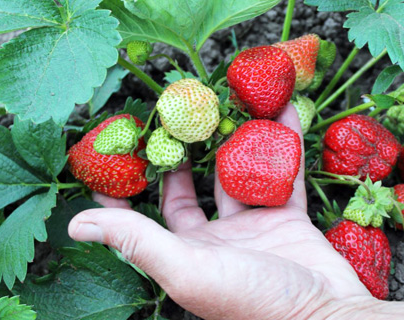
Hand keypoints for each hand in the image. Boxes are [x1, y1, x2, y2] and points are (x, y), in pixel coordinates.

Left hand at [68, 104, 372, 319]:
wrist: (327, 315)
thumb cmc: (254, 301)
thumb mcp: (188, 269)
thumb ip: (138, 242)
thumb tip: (77, 224)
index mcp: (187, 254)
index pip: (146, 215)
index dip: (127, 186)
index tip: (113, 152)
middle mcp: (216, 239)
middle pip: (193, 186)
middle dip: (183, 152)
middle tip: (175, 115)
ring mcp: (253, 225)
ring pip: (237, 173)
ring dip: (234, 142)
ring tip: (225, 105)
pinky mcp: (288, 216)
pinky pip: (284, 171)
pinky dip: (285, 143)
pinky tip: (282, 112)